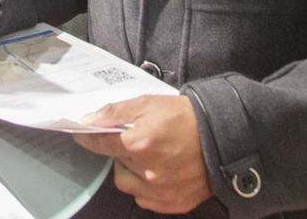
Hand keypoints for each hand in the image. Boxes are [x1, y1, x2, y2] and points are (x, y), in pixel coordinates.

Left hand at [73, 95, 212, 214]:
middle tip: (136, 140)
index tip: (82, 135)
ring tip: (148, 156)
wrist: (223, 137)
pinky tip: (158, 171)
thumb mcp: (149, 103)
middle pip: (115, 163)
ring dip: (130, 170)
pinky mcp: (173, 203)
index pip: (100, 144)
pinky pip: (144, 198)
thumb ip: (116, 112)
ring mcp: (161, 190)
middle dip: (120, 151)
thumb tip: (90, 120)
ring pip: (127, 183)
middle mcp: (148, 171)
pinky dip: (145, 186)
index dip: (88, 137)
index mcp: (140, 144)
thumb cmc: (187, 118)